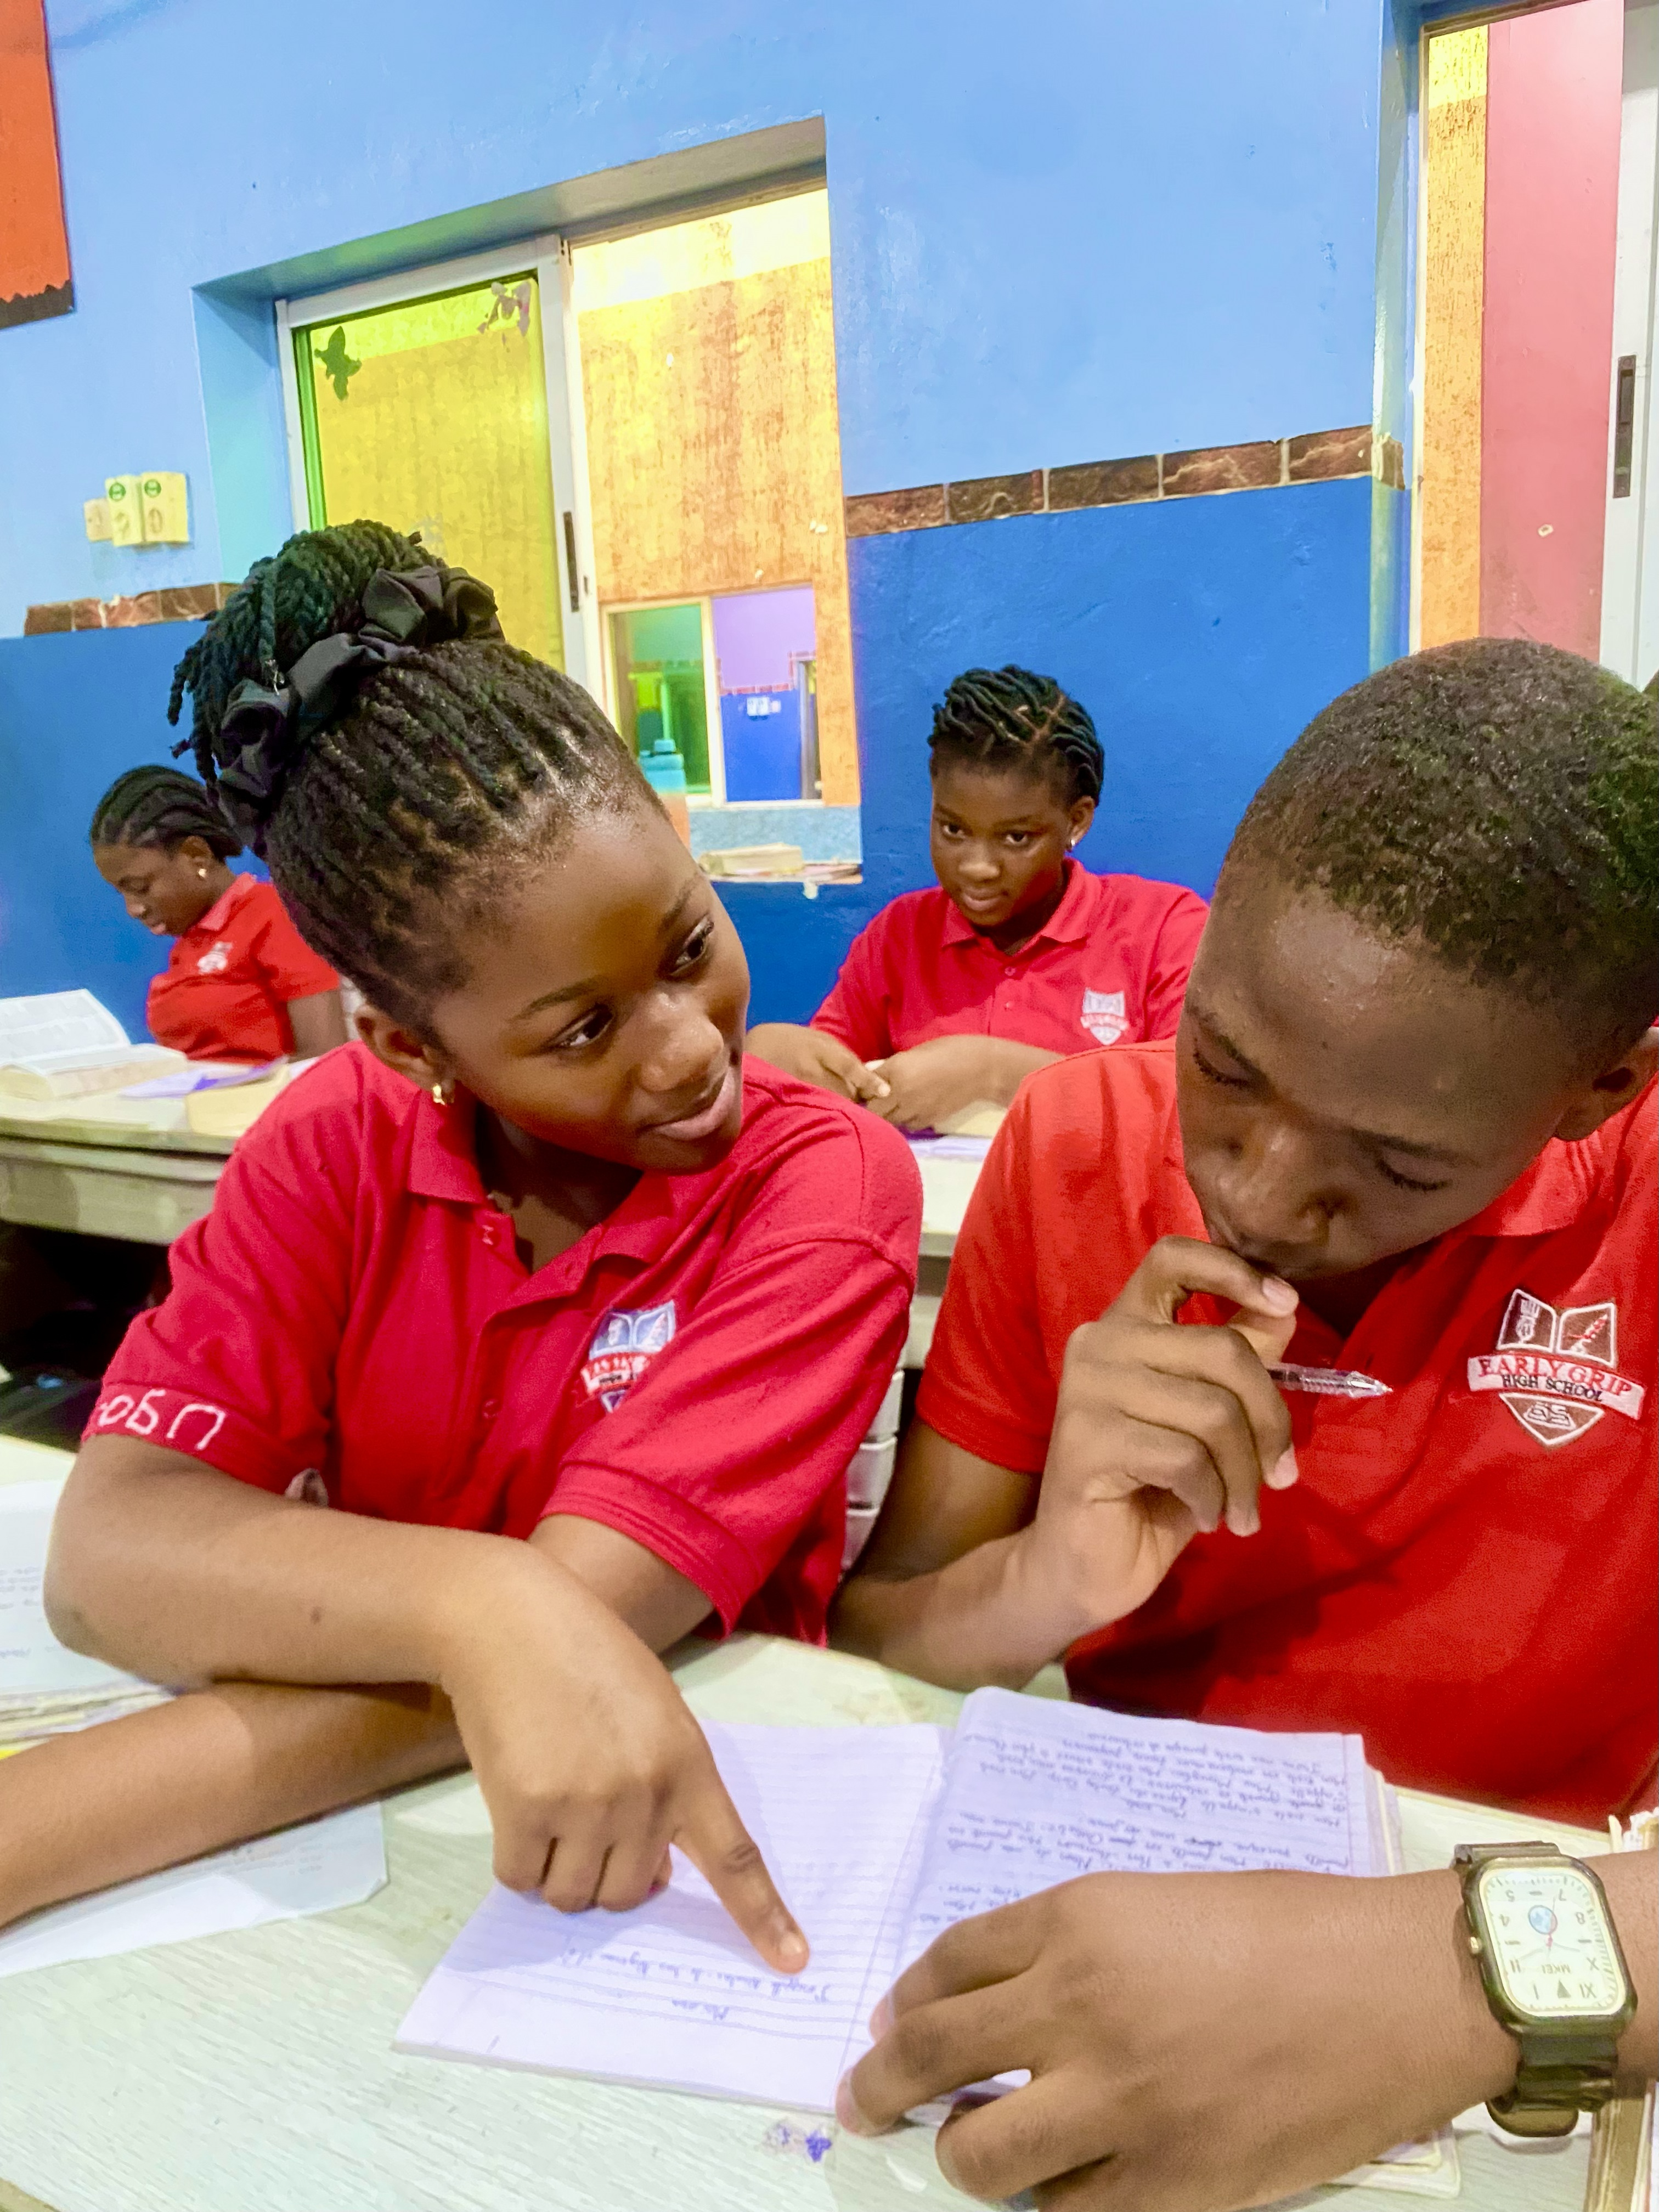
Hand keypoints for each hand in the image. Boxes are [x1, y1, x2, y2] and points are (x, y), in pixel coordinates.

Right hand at [435, 1550, 806, 1970]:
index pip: (735, 1857)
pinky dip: (517, 1858)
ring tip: (548, 1803)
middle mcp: (646, 1793)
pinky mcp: (528, 1810)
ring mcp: (588, 1804)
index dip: (763, 1915)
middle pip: (632, 1894)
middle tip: (584, 1817)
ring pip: (575, 1895)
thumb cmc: (587, 1662)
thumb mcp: (653, 1716)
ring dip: (558, 1871)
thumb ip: (664, 1790)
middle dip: (606, 1874)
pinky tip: (515, 1800)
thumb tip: (653, 1877)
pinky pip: (523, 1879)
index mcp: (689, 1765)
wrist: (514, 1621)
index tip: (792, 1962)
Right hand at [745, 1022, 891, 1106]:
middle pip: (842, 1091)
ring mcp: (795, 1084)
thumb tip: (865, 1075)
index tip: (885, 1092)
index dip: (868, 1080)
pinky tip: (820, 1114)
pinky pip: (810, 1111)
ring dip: (838, 1108)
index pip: (848, 1065)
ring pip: (828, 1104)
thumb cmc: (790, 1040)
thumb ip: (839, 1055)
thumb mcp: (815, 1036)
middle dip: (854, 1099)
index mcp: (819, 1048)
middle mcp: (809, 1067)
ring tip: (838, 1110)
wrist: (751, 1046)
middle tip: (861, 1105)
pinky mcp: (786, 1097)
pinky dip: (820, 1113)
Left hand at [839, 1867, 1515, 2210]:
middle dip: (879, 2084)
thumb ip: (1072, 1948)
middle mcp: (1080, 2007)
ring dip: (960, 2154)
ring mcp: (1122, 2103)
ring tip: (966, 2149)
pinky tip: (1061, 2181)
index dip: (907, 1998)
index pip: (947, 1964)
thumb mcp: (1159, 1902)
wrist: (1399, 1988)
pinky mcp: (1172, 2183)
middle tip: (862, 2102)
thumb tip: (993, 2000)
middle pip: (931, 2054)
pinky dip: (1051, 2198)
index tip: (891, 2021)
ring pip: (980, 2154)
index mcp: (1078, 1921)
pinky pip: (1067, 2210)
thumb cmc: (1290, 1928)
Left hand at [869, 1036, 1025, 1129]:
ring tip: (897, 1105)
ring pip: (889, 1121)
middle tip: (878, 1099)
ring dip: (889, 1115)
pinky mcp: (928, 1121)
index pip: (867, 1084)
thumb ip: (892, 1064)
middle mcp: (901, 1092)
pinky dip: (907, 1120)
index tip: (866, 1086)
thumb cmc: (951, 1050)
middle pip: (873, 1109)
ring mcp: (914, 1109)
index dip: (864, 1087)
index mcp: (897, 1069)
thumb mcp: (918, 1051)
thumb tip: (872, 1071)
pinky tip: (913, 1110)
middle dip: (873, 1105)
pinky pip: (909, 1125)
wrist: (981, 1068)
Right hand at [1010, 1237, 1299, 1646]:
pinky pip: (1187, 1458)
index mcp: (1127, 1324)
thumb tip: (1284, 1310)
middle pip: (1223, 1351)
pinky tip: (1203, 1516)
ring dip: (1244, 1475)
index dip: (1235, 1269)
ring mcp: (1087, 1387)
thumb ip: (1238, 1360)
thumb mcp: (1207, 1420)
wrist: (1083, 1567)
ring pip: (1213, 1412)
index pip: (1173, 1257)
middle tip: (1279, 1475)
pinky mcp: (1086, 1439)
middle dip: (1269, 1421)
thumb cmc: (1151, 1489)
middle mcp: (1099, 1340)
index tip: (1285, 1303)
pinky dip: (1213, 1496)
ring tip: (1239, 1509)